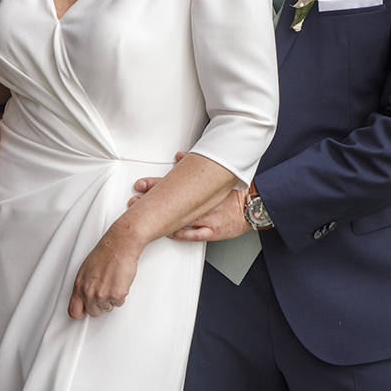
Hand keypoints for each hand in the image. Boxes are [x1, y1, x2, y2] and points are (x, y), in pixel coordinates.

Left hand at [68, 230, 141, 318]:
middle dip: (99, 304)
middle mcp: (89, 293)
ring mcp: (102, 295)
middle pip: (93, 312)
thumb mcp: (85, 270)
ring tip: (112, 282)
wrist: (119, 246)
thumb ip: (83, 286)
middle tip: (104, 290)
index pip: (74, 311)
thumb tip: (85, 296)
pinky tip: (119, 282)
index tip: (84, 311)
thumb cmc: (105, 254)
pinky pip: (119, 303)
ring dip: (111, 298)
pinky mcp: (116, 295)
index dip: (81, 313)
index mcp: (79, 286)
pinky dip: (121, 295)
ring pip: (107, 307)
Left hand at [130, 176, 250, 242]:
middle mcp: (202, 203)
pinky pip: (194, 234)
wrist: (255, 205)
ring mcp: (207, 218)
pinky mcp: (214, 231)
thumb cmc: (235, 191)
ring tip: (143, 219)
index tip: (140, 185)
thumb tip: (179, 156)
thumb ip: (195, 165)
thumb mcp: (216, 174)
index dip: (155, 185)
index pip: (173, 185)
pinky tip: (169, 233)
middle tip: (135, 199)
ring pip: (180, 218)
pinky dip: (181, 233)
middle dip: (152, 200)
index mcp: (201, 189)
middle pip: (173, 201)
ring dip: (162, 218)